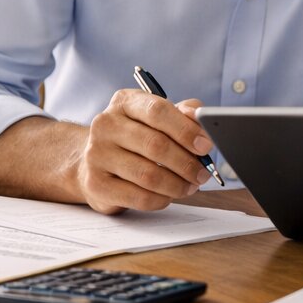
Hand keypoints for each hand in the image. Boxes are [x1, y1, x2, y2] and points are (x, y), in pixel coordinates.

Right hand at [75, 89, 214, 213]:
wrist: (95, 162)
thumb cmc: (135, 139)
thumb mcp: (157, 119)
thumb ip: (182, 114)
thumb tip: (202, 119)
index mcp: (124, 102)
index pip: (158, 111)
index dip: (186, 130)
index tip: (206, 146)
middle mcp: (106, 125)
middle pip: (155, 145)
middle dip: (186, 163)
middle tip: (203, 173)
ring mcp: (96, 154)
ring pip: (148, 175)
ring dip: (177, 185)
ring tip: (190, 186)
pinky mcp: (96, 184)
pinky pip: (139, 197)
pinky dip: (161, 199)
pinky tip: (168, 196)